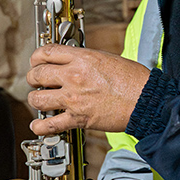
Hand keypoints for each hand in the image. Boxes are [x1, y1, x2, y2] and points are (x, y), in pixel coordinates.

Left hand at [26, 44, 149, 134]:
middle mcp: (74, 76)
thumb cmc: (134, 80)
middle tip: (36, 81)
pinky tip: (39, 126)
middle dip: (33, 78)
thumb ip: (85, 59)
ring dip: (36, 100)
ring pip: (37, 99)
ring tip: (40, 100)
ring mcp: (74, 98)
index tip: (36, 62)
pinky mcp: (78, 118)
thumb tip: (72, 62)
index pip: (46, 52)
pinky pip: (50, 125)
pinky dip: (41, 127)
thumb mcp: (107, 58)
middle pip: (37, 74)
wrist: (146, 101)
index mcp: (82, 58)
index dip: (36, 57)